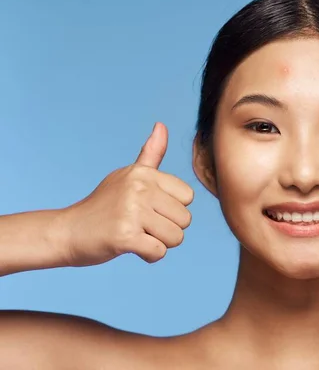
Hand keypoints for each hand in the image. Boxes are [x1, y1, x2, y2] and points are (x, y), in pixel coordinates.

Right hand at [60, 123, 193, 265]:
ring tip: (136, 235)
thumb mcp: (128, 176)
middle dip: (168, 229)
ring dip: (159, 243)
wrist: (67, 231)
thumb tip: (162, 125)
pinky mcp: (125, 237)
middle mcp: (139, 189)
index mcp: (144, 173)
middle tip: (141, 225)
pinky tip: (131, 247)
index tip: (150, 209)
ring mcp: (132, 212)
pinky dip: (149, 256)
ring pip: (176, 238)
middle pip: (185, 220)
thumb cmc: (103, 205)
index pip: (188, 196)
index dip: (173, 208)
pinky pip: (159, 252)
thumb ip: (150, 154)